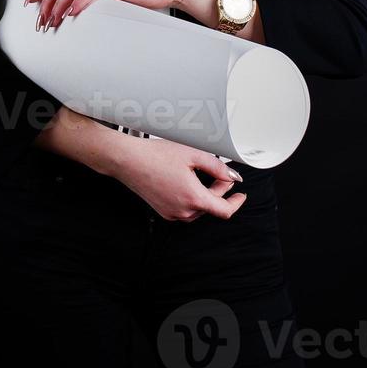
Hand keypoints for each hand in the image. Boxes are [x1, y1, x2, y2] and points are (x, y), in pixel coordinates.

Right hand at [107, 135, 247, 221]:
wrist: (127, 160)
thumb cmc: (155, 156)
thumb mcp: (193, 155)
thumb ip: (218, 167)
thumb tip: (232, 176)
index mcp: (194, 199)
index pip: (224, 210)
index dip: (236, 203)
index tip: (240, 195)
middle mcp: (183, 211)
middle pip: (211, 207)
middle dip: (219, 191)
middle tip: (222, 175)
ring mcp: (171, 212)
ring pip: (198, 209)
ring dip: (205, 195)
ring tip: (205, 177)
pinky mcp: (162, 210)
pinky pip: (184, 209)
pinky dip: (191, 198)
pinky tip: (188, 182)